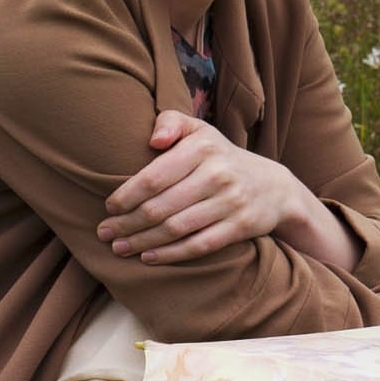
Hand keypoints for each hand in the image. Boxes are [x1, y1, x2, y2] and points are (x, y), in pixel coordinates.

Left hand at [99, 111, 306, 263]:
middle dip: (128, 223)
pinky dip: (171, 254)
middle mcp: (218, 173)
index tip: (109, 208)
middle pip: (161, 206)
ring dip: (143, 242)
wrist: (274, 187)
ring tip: (120, 248)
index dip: (126, 196)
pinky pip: (199, 245)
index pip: (154, 177)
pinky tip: (149, 258)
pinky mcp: (241, 227)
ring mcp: (232, 202)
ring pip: (177, 228)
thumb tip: (153, 139)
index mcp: (203, 147)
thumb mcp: (200, 131)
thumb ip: (171, 122)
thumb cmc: (220, 158)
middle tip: (105, 233)